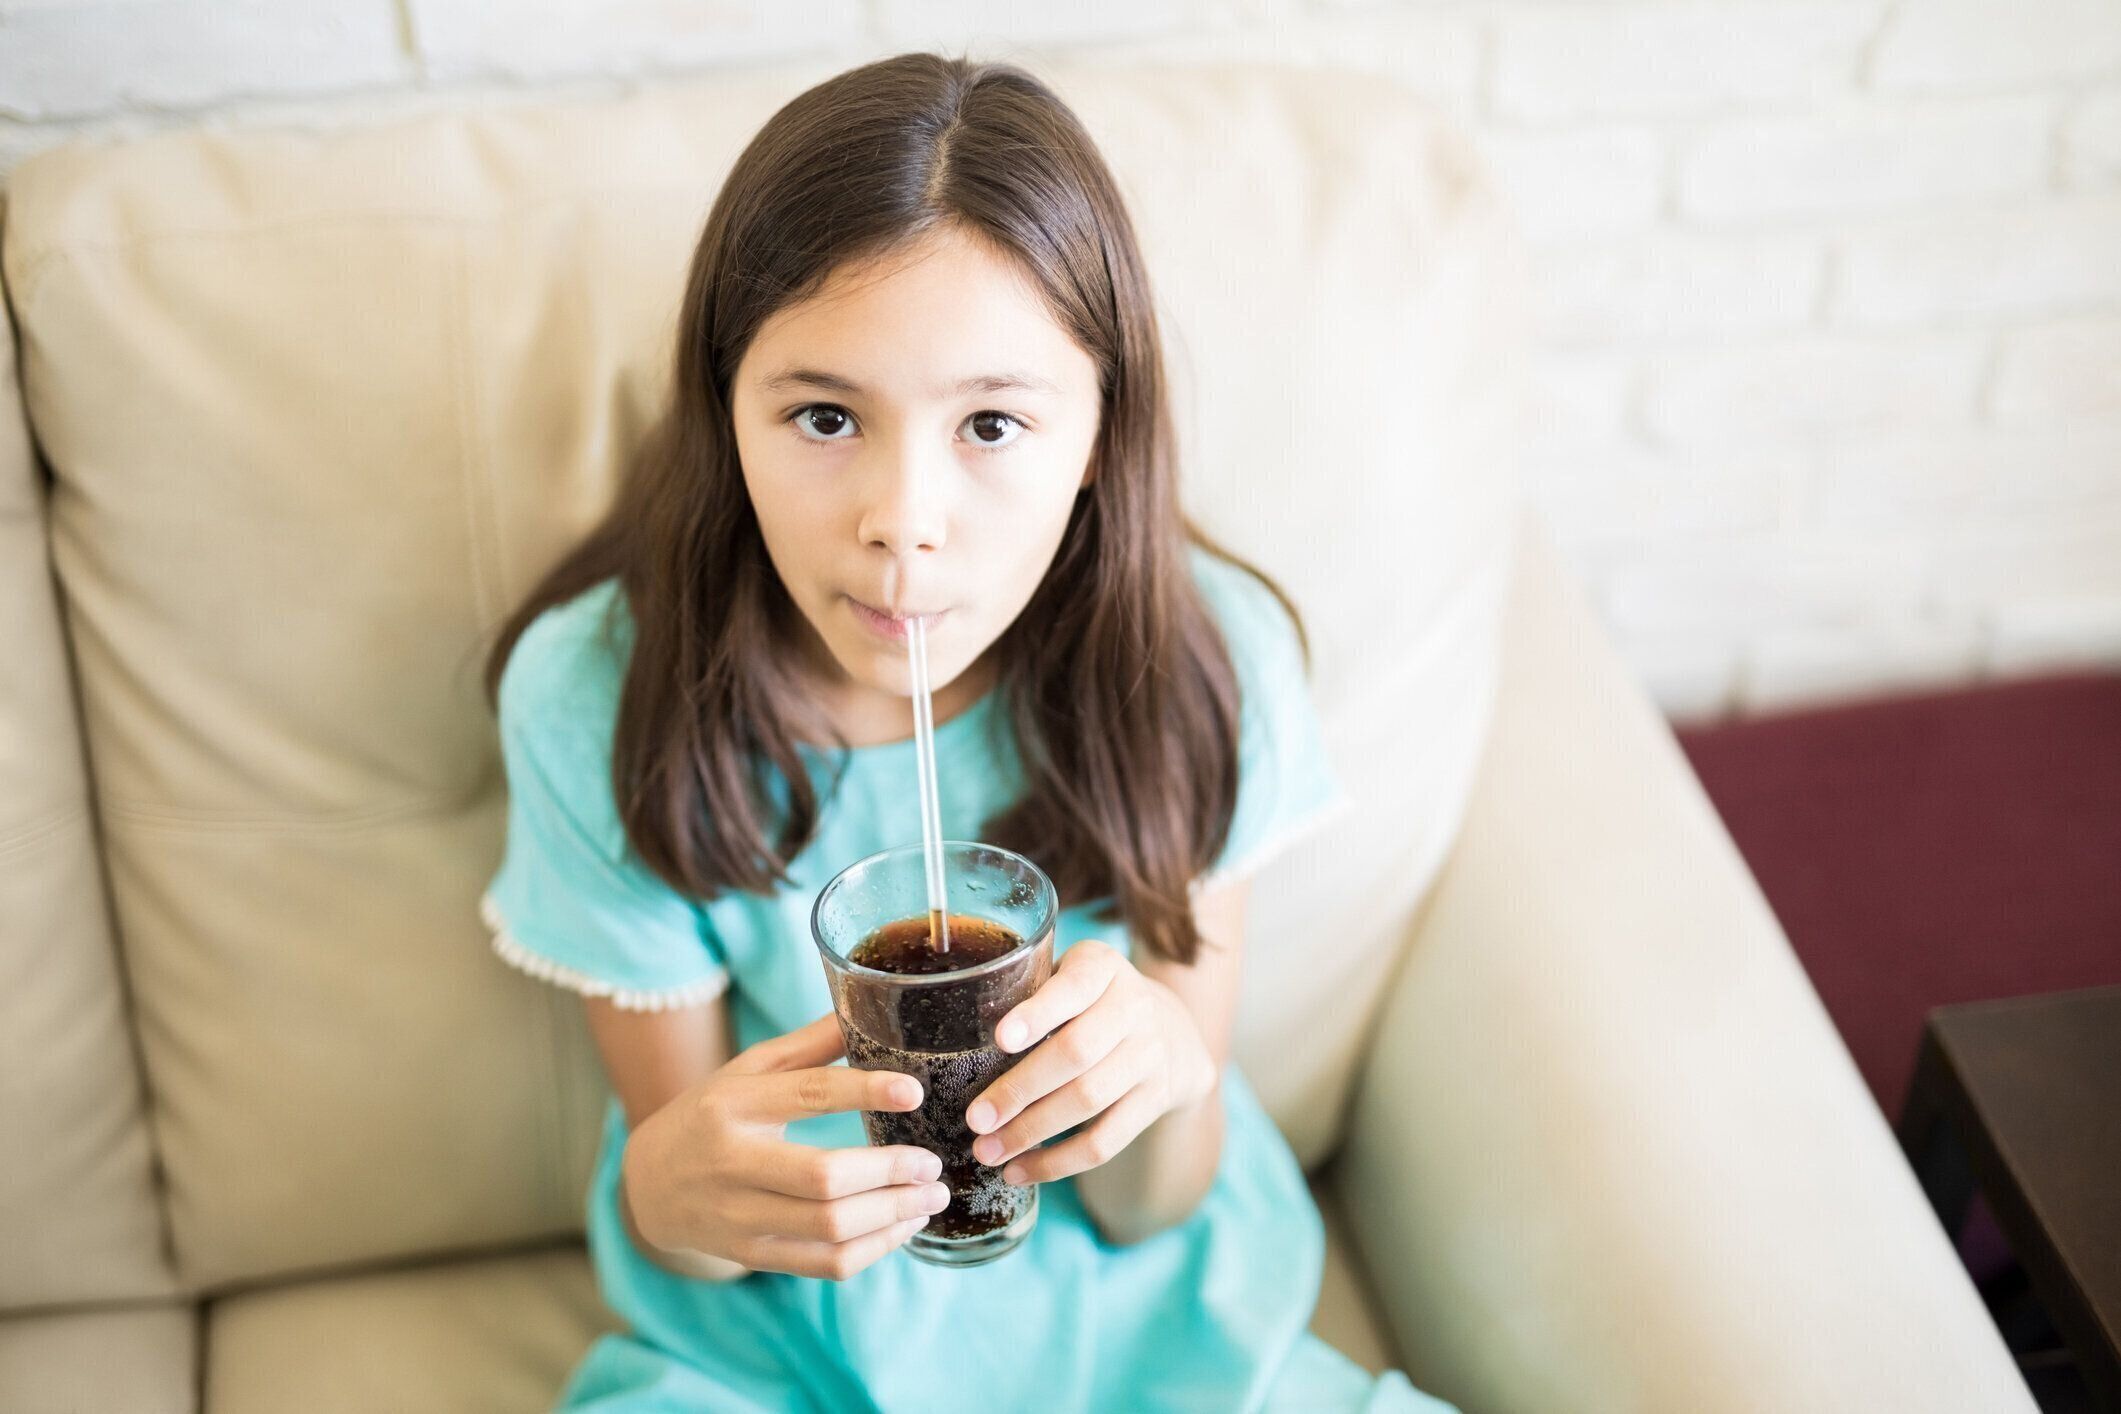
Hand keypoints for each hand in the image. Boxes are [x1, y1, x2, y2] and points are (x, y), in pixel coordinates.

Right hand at [621, 1013, 952, 1280]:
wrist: (647, 1184)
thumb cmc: (710, 1114)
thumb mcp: (748, 1070)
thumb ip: (809, 1044)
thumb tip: (869, 1001)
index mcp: (733, 1105)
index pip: (807, 1096)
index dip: (864, 1091)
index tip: (914, 1092)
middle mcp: (732, 1162)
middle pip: (822, 1177)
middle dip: (890, 1173)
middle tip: (934, 1164)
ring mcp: (738, 1216)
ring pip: (828, 1227)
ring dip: (892, 1215)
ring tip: (930, 1196)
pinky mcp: (750, 1255)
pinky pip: (823, 1264)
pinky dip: (873, 1249)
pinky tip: (902, 1227)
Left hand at [963, 939, 1216, 1185]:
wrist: (1173, 1031)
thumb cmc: (1091, 1002)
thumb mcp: (1069, 976)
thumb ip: (1028, 990)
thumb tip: (954, 1028)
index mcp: (1102, 967)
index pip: (1073, 986)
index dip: (1038, 1013)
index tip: (1000, 1038)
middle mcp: (1134, 1006)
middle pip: (1077, 1052)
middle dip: (1021, 1089)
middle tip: (976, 1119)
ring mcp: (1150, 1055)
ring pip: (1089, 1100)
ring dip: (1032, 1132)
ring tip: (986, 1151)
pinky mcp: (1155, 1100)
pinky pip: (1107, 1140)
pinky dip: (1059, 1162)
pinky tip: (1021, 1171)